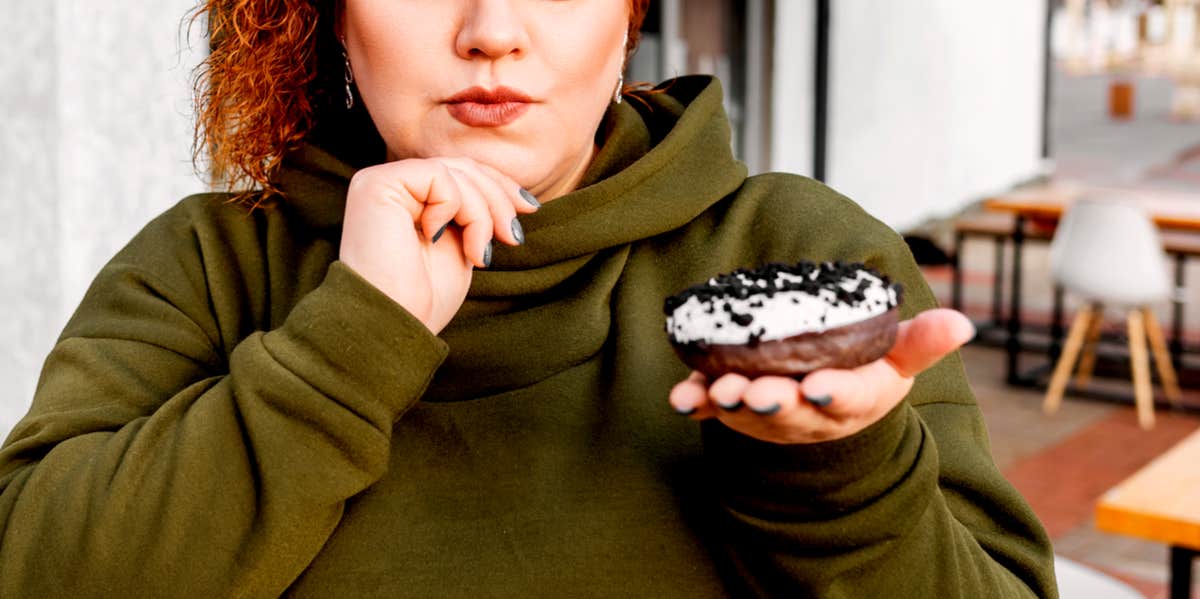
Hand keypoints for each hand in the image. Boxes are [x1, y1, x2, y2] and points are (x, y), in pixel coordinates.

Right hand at [340, 157, 537, 333]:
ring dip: (481, 214)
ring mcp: (379, 182)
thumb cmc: (423, 300)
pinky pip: (438, 176)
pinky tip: (437, 239)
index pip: (460, 173)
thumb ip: (476, 216)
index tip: (530, 209)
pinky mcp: (377, 184)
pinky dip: (455, 207)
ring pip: (455, 172)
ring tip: (478, 254)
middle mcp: (390, 185)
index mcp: (407, 199)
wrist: (394, 326)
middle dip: (498, 200)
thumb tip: (519, 197)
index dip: (499, 186)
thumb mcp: (463, 248)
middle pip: (462, 168)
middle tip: (512, 237)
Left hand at [667, 309, 974, 444]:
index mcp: (851, 397)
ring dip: (729, 402)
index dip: (834, 394)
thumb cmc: (866, 371)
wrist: (824, 402)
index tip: (820, 387)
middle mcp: (807, 412)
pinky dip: (695, 402)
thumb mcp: (897, 359)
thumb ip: (922, 342)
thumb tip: (965, 322)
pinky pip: (711, 407)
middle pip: (790, 410)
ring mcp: (767, 413)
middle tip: (757, 392)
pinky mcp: (734, 407)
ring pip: (747, 412)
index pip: (846, 397)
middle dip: (773, 402)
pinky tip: (681, 397)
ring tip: (717, 391)